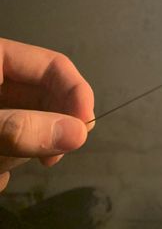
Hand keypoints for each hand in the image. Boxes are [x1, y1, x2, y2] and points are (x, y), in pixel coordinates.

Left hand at [0, 37, 93, 190]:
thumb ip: (22, 128)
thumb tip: (79, 133)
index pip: (53, 65)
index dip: (76, 93)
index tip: (86, 128)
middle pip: (43, 99)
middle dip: (44, 132)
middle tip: (49, 160)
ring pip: (26, 127)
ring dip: (17, 155)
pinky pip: (8, 146)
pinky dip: (3, 163)